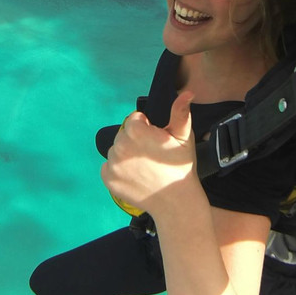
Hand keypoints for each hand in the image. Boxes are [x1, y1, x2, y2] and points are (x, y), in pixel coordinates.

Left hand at [101, 92, 197, 216]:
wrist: (176, 201)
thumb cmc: (180, 166)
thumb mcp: (184, 137)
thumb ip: (180, 112)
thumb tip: (187, 93)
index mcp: (135, 132)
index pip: (134, 120)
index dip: (146, 127)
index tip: (156, 140)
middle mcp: (119, 146)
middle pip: (124, 135)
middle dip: (135, 140)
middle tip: (151, 154)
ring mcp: (112, 164)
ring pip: (116, 150)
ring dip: (126, 154)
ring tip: (144, 166)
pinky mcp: (108, 179)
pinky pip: (109, 167)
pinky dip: (118, 169)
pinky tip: (134, 175)